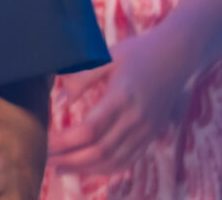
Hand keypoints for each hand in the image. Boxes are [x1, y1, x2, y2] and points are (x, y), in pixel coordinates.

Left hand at [50, 23, 197, 174]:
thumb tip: (62, 102)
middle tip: (46, 159)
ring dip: (85, 169)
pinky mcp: (151, 136)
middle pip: (100, 151)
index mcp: (122, 97)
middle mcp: (136, 119)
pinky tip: (86, 167)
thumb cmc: (137, 53)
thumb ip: (83, 78)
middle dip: (70, 159)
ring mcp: (146, 130)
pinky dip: (105, 169)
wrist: (176, 56)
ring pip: (113, 161)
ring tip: (59, 167)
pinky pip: (127, 161)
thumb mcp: (107, 56)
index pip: (90, 130)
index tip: (45, 141)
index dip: (65, 141)